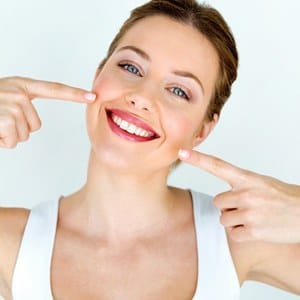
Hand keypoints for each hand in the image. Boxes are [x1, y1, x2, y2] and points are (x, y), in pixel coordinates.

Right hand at [0, 76, 95, 147]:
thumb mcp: (4, 100)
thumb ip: (22, 107)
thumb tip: (33, 124)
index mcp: (20, 86)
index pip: (53, 89)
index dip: (74, 94)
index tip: (92, 96)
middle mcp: (17, 92)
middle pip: (35, 124)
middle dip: (18, 129)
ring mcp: (11, 104)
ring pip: (24, 134)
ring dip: (8, 135)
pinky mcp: (4, 118)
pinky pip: (13, 140)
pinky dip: (2, 142)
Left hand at [178, 149, 299, 242]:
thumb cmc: (283, 197)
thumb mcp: (261, 183)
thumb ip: (240, 185)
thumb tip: (222, 196)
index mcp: (247, 178)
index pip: (218, 166)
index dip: (198, 159)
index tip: (182, 152)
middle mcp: (246, 194)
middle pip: (218, 202)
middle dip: (229, 206)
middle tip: (248, 206)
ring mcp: (250, 213)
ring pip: (224, 218)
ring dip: (236, 220)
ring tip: (255, 217)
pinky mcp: (253, 231)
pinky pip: (233, 233)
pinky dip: (242, 233)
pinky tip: (257, 227)